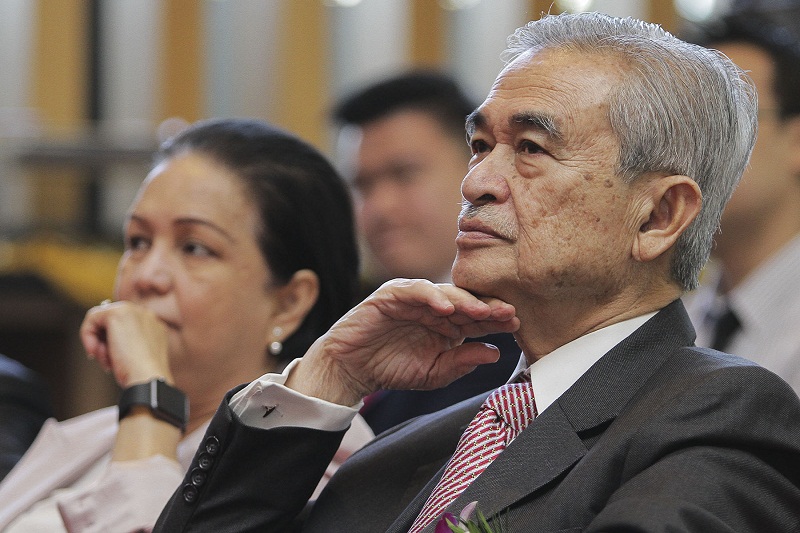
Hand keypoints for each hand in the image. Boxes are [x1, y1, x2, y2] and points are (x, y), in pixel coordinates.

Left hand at [80, 300, 171, 387]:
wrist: (148, 378)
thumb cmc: (142, 375)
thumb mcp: (137, 357)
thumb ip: (128, 344)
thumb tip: (107, 342)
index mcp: (154, 326)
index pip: (124, 327)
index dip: (113, 343)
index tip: (112, 361)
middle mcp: (145, 314)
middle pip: (111, 322)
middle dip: (103, 342)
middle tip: (106, 362)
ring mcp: (133, 310)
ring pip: (101, 320)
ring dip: (97, 342)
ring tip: (106, 361)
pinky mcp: (117, 313)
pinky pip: (92, 318)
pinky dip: (87, 336)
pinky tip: (94, 352)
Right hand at [286, 279, 518, 405]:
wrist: (352, 369)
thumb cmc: (391, 369)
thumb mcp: (433, 373)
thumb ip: (462, 362)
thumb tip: (495, 353)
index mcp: (448, 325)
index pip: (476, 318)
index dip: (495, 320)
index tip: (516, 324)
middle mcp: (434, 308)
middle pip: (466, 302)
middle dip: (488, 306)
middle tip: (508, 312)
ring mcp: (414, 298)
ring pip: (445, 293)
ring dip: (464, 300)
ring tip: (482, 310)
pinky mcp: (392, 294)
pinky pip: (414, 290)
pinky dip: (430, 297)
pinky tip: (446, 308)